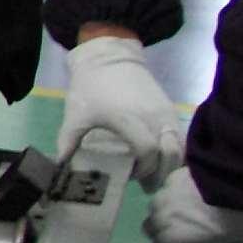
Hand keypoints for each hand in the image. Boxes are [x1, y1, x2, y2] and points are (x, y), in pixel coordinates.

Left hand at [57, 32, 182, 187]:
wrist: (110, 57)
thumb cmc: (91, 86)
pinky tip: (162, 160)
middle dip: (162, 173)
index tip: (130, 176)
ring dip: (172, 164)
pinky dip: (176, 152)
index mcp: (130, 120)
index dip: (143, 169)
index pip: (149, 152)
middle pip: (172, 155)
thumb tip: (60, 166)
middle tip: (147, 185)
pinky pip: (181, 137)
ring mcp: (166, 114)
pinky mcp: (171, 109)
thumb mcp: (75, 114)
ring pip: (181, 147)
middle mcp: (154, 119)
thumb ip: (68, 141)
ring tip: (155, 175)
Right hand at [143, 166, 242, 242]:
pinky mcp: (177, 173)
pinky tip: (191, 193)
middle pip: (151, 226)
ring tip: (184, 212)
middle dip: (161, 233)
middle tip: (179, 235)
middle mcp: (166, 213)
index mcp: (179, 235)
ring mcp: (169, 190)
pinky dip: (174, 194)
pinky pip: (167, 188)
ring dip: (165, 212)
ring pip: (157, 205)